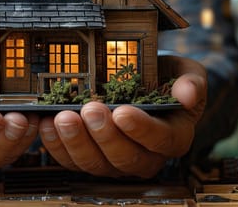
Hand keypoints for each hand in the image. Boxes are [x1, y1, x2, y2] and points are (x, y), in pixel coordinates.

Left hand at [38, 55, 206, 177]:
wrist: (146, 85)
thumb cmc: (166, 79)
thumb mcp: (186, 74)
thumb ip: (191, 82)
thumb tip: (188, 94)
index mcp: (173, 137)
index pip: (161, 140)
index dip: (141, 129)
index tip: (122, 112)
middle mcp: (145, 156)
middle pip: (125, 158)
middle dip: (104, 135)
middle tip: (89, 110)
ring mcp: (115, 161)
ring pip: (95, 163)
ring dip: (76, 142)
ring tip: (61, 118)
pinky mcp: (90, 158)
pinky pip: (72, 160)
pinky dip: (57, 145)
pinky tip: (46, 124)